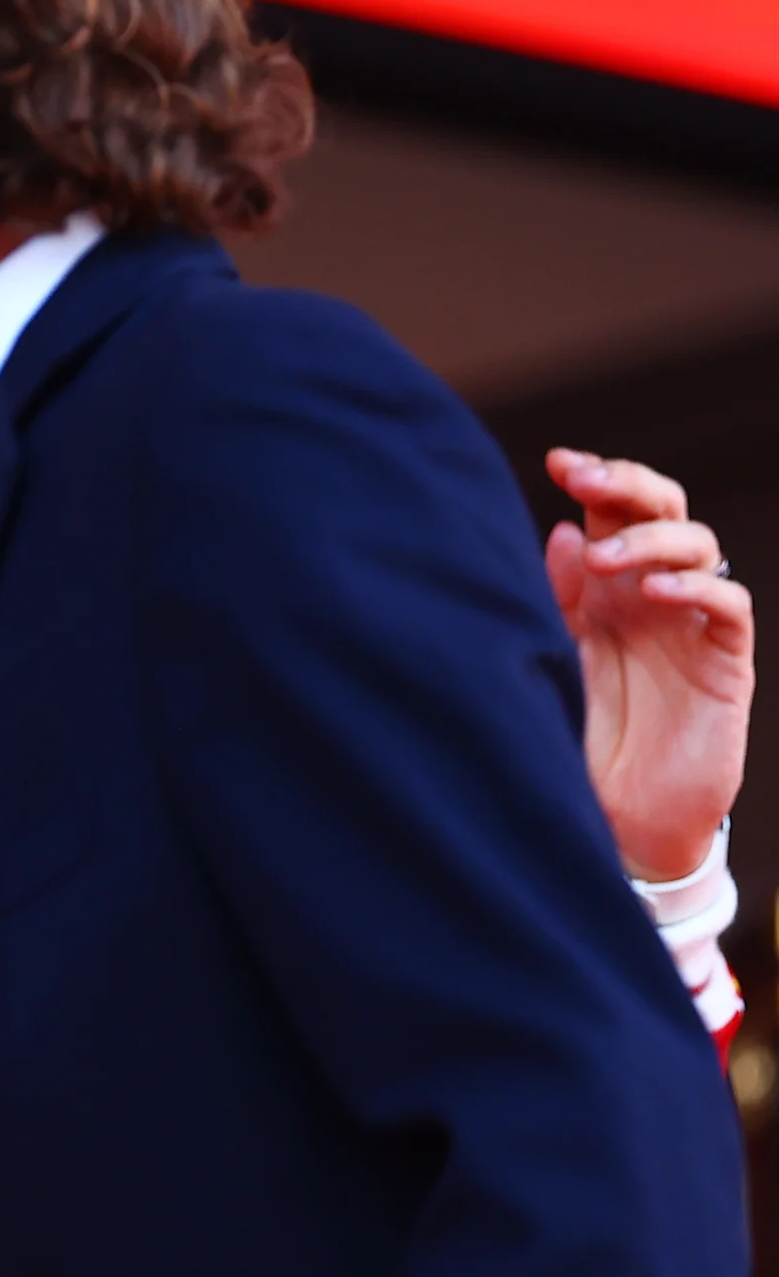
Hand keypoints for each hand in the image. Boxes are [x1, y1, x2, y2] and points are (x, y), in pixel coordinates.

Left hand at [544, 449, 750, 882]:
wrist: (615, 816)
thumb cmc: (574, 735)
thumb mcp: (550, 658)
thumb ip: (555, 598)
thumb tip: (562, 531)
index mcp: (601, 584)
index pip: (608, 511)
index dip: (593, 478)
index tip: (558, 460)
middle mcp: (648, 592)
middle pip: (659, 509)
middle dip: (627, 483)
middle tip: (584, 479)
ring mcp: (690, 622)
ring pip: (697, 543)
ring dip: (650, 539)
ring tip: (605, 561)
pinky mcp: (724, 661)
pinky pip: (726, 603)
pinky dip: (695, 585)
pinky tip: (653, 592)